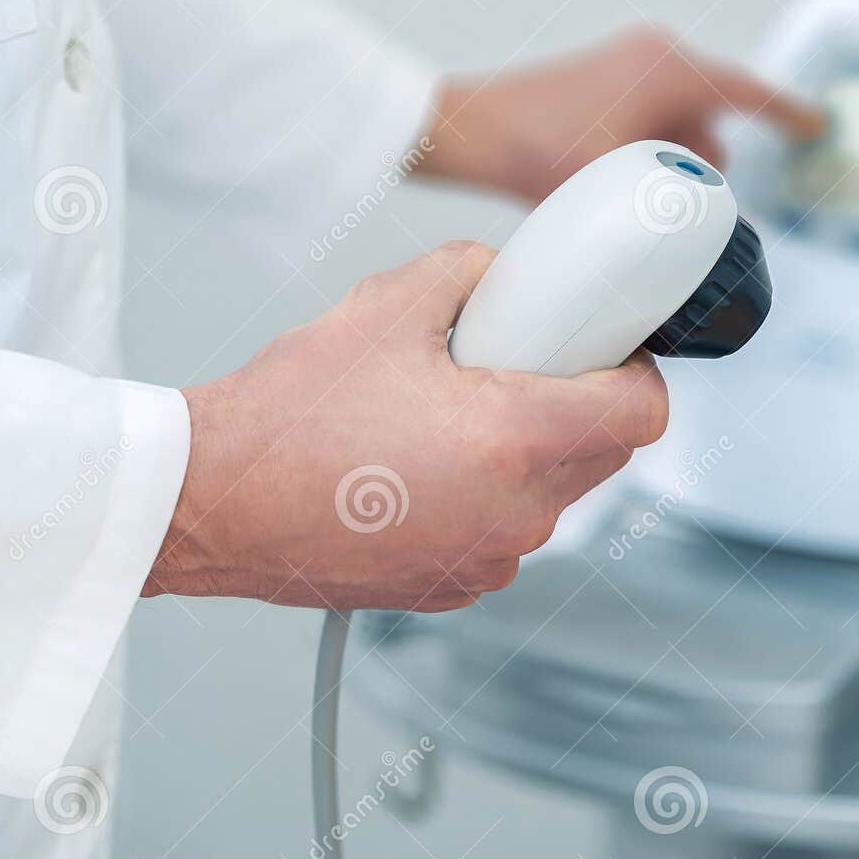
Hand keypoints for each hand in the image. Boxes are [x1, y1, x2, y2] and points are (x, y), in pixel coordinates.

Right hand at [147, 241, 668, 610]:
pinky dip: (485, 496)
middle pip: (605, 452)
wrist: (214, 503)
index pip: (644, 411)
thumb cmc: (287, 417)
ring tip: (448, 414)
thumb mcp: (385, 304)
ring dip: (528, 450)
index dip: (637, 369)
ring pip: (553, 494)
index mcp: (516, 440)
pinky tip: (418, 464)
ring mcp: (486, 560)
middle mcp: (516, 514)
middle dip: (578, 401)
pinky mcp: (452, 586)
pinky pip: (502, 530)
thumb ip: (469, 272)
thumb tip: (504, 276)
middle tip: (517, 364)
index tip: (607, 348)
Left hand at [415, 24, 824, 203]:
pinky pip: (653, 107)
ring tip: (670, 198)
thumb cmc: (538, 151)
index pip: (749, 92)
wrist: (471, 129)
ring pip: (682, 110)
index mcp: (669, 68)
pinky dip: (658, 141)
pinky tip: (641, 180)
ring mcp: (628, 59)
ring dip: (684, 151)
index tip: (818, 128)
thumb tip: (704, 227)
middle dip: (717, 153)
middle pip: (714, 106)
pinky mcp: (604, 74)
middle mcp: (654, 52)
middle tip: (716, 200)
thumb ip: (672, 200)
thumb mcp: (620, 183)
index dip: (788, 115)